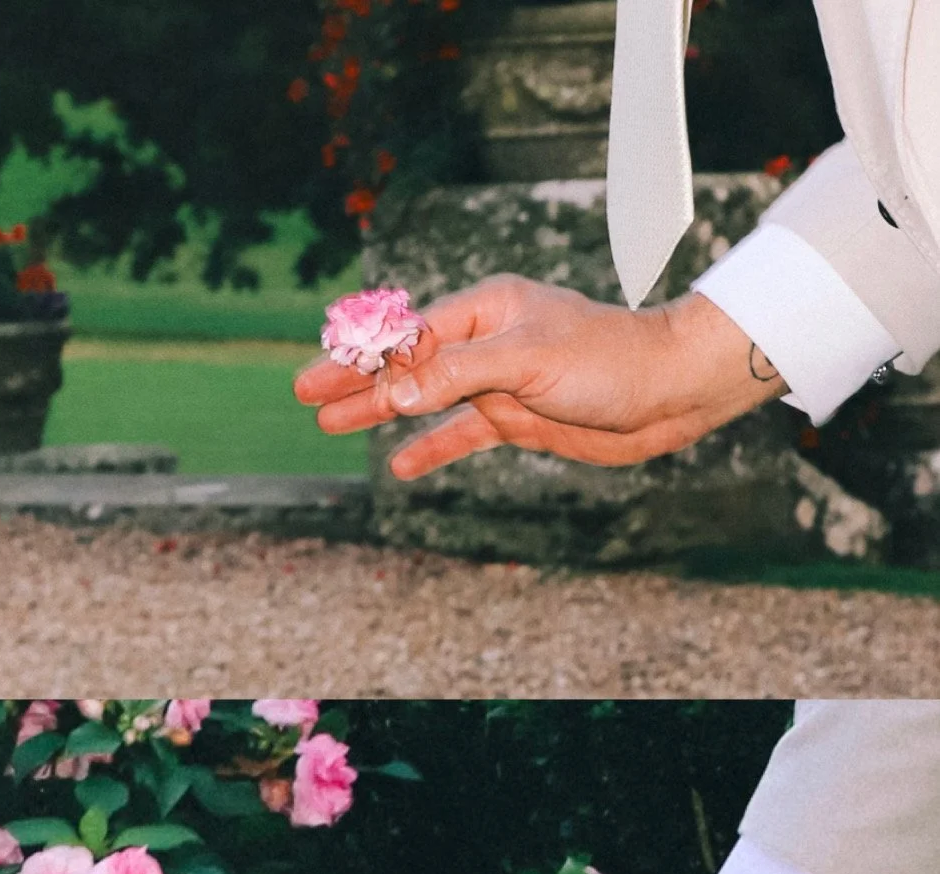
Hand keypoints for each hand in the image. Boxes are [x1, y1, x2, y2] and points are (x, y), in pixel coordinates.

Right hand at [293, 278, 785, 476]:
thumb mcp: (525, 361)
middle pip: (407, 364)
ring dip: (381, 414)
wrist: (666, 394)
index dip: (363, 355)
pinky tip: (399, 465)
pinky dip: (430, 449)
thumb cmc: (607, 360)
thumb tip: (395, 395)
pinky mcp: (516, 418)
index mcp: (488, 310)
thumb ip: (456, 375)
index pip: (410, 332)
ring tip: (333, 426)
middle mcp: (488, 342)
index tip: (323, 373)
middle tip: (305, 395)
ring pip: (426, 400)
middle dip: (357, 381)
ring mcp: (500, 382)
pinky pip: (461, 433)